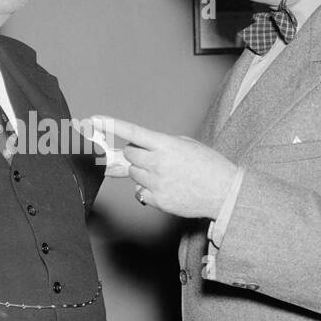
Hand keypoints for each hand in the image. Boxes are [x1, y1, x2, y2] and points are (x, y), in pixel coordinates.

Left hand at [79, 115, 238, 218]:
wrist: (225, 192)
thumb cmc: (209, 166)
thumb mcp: (187, 145)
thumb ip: (161, 144)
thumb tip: (140, 149)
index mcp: (167, 145)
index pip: (133, 132)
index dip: (112, 125)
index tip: (95, 119)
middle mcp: (158, 164)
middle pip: (129, 154)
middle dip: (137, 154)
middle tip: (153, 156)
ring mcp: (157, 183)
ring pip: (133, 174)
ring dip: (142, 171)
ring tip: (165, 173)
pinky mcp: (158, 200)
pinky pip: (140, 192)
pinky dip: (149, 189)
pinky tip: (167, 187)